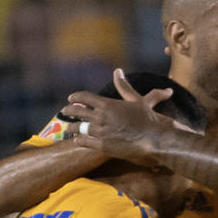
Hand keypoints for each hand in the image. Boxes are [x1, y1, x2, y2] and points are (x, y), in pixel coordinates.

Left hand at [59, 70, 179, 165]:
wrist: (153, 137)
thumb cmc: (146, 117)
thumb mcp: (135, 98)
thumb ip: (123, 86)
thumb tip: (118, 71)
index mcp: (107, 104)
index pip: (84, 97)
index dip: (76, 97)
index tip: (70, 98)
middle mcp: (101, 117)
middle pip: (77, 112)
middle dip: (69, 111)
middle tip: (64, 112)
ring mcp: (100, 132)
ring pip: (78, 128)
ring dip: (71, 127)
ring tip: (68, 127)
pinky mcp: (102, 146)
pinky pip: (83, 142)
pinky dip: (78, 140)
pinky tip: (76, 139)